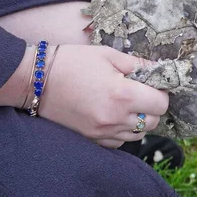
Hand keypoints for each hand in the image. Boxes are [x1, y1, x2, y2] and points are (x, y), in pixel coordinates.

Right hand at [39, 45, 168, 147]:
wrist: (35, 80)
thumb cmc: (72, 62)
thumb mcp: (107, 55)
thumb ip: (137, 63)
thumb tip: (158, 68)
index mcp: (123, 94)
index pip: (161, 104)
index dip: (161, 93)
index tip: (153, 85)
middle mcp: (115, 118)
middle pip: (153, 122)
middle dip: (152, 107)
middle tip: (141, 93)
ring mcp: (103, 132)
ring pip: (138, 134)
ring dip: (139, 120)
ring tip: (126, 104)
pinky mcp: (92, 139)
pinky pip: (119, 142)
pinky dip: (122, 131)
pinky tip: (114, 115)